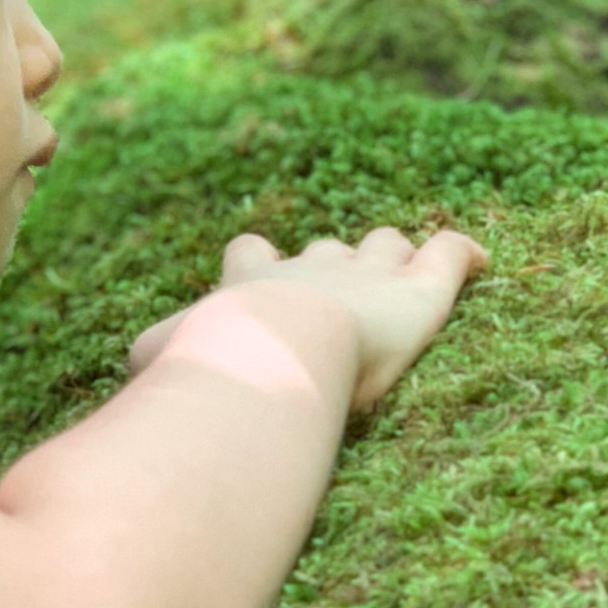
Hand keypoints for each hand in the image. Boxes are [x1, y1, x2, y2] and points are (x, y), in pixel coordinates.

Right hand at [128, 227, 489, 411]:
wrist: (268, 353)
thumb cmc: (211, 361)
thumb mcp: (160, 356)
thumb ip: (153, 354)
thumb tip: (130, 362)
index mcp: (250, 282)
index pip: (251, 255)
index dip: (259, 264)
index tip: (259, 275)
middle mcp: (308, 268)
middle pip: (326, 249)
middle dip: (335, 264)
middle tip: (341, 292)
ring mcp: (366, 275)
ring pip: (384, 245)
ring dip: (392, 259)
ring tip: (402, 275)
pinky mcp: (418, 292)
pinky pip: (448, 254)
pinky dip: (462, 254)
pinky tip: (476, 258)